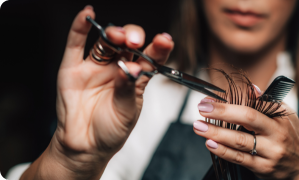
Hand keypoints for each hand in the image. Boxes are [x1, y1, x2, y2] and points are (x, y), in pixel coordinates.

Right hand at [21, 5, 172, 179]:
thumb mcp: (126, 112)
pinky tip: (87, 14)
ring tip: (118, 35)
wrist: (85, 146)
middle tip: (135, 42)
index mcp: (136, 78)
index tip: (165, 40)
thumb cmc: (111, 130)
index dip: (158, 48)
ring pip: (106, 42)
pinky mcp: (73, 68)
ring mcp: (96, 67)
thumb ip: (127, 88)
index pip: (149, 58)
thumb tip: (130, 68)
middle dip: (133, 38)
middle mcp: (117, 68)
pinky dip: (79, 28)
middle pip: (127, 44)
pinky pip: (76, 44)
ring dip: (113, 33)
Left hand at [194, 98, 298, 178]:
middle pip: (247, 119)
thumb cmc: (290, 137)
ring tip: (199, 127)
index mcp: (279, 118)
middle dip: (222, 113)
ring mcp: (270, 152)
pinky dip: (223, 151)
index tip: (209, 100)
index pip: (253, 105)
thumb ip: (265, 102)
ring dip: (216, 133)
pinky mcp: (263, 167)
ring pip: (240, 141)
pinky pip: (240, 158)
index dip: (230, 102)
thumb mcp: (284, 116)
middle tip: (202, 109)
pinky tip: (210, 144)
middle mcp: (276, 134)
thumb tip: (250, 88)